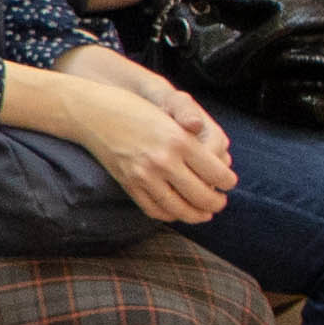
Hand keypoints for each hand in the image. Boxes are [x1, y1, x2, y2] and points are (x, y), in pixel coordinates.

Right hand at [43, 50, 234, 222]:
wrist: (93, 113)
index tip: (229, 183)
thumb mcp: (171, 116)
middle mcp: (164, 161)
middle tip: (220, 202)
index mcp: (180, 140)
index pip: (217, 173)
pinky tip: (177, 212)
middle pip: (202, 195)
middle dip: (216, 203)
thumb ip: (195, 140)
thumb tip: (219, 167)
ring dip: (197, 215)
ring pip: (180, 209)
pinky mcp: (129, 185)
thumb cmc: (135, 109)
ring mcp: (145, 176)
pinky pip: (155, 210)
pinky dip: (170, 215)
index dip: (228, 182)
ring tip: (204, 214)